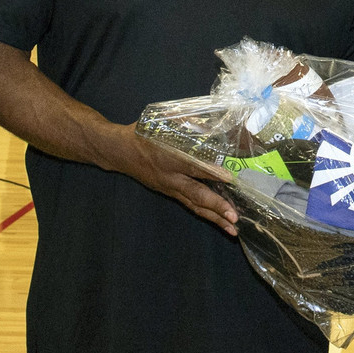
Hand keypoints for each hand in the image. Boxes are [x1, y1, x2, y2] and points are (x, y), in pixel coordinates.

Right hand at [105, 123, 240, 234]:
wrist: (119, 151)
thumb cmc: (142, 133)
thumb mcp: (161, 123)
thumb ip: (187, 124)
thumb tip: (213, 123)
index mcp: (169, 157)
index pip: (193, 167)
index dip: (211, 173)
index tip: (231, 179)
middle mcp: (170, 177)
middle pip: (196, 194)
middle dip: (216, 207)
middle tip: (234, 217)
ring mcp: (170, 188)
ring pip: (194, 206)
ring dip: (214, 218)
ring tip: (233, 230)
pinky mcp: (170, 194)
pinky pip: (190, 205)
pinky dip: (206, 214)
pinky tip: (220, 220)